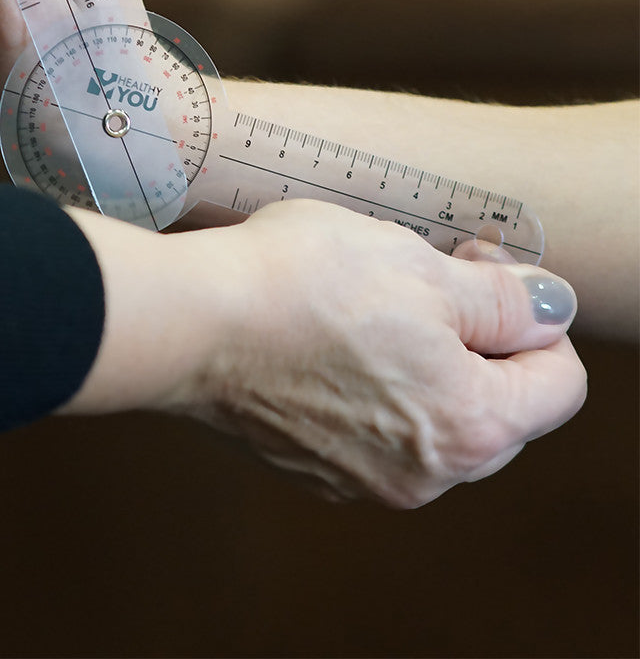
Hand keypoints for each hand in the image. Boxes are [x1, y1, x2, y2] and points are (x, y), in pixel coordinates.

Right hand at [62, 201, 586, 507]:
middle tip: (425, 277)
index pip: (559, 383)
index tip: (480, 271)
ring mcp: (360, 477)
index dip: (533, 316)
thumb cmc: (299, 285)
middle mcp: (422, 474)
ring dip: (419, 360)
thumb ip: (507, 301)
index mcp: (470, 427)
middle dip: (475, 340)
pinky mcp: (309, 465)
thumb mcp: (420, 268)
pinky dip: (366, 384)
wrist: (187, 321)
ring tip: (366, 302)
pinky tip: (325, 336)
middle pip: (495, 406)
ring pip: (428, 415)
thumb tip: (549, 312)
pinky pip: (370, 426)